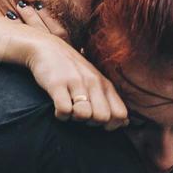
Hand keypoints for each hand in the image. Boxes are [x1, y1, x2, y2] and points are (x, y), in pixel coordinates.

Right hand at [12, 1, 128, 129]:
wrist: (46, 47)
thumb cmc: (73, 70)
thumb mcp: (96, 81)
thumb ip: (111, 101)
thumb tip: (126, 123)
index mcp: (105, 84)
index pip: (120, 114)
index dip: (111, 124)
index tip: (98, 121)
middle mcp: (93, 82)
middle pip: (102, 118)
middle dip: (91, 123)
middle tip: (81, 114)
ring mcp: (75, 82)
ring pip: (84, 114)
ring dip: (75, 118)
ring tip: (69, 110)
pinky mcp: (57, 84)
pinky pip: (64, 110)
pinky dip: (60, 115)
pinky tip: (57, 108)